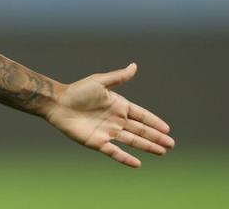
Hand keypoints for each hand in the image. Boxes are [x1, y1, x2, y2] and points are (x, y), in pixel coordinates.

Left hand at [46, 63, 174, 167]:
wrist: (57, 103)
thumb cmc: (77, 91)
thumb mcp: (99, 82)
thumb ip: (118, 77)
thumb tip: (134, 66)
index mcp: (118, 105)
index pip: (141, 115)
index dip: (154, 122)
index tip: (167, 128)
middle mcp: (115, 120)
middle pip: (140, 130)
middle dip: (156, 137)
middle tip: (171, 144)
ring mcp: (107, 132)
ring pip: (132, 141)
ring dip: (147, 146)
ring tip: (162, 151)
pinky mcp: (97, 142)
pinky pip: (115, 152)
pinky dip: (126, 158)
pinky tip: (138, 164)